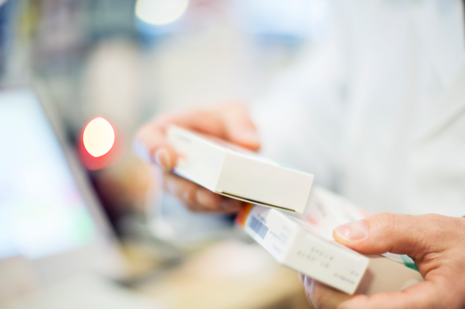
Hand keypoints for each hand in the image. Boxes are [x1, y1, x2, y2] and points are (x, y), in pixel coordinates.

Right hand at [135, 103, 259, 212]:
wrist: (232, 139)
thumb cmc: (221, 122)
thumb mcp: (234, 112)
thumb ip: (241, 122)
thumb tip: (250, 143)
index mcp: (166, 131)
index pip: (146, 140)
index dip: (154, 150)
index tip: (170, 159)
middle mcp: (168, 161)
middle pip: (167, 180)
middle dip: (188, 190)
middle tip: (209, 195)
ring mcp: (180, 183)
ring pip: (186, 198)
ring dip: (209, 203)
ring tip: (233, 202)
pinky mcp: (197, 198)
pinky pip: (204, 207)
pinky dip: (221, 208)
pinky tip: (240, 203)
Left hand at [301, 213, 464, 308]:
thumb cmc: (463, 248)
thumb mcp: (432, 232)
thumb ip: (390, 231)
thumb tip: (345, 235)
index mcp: (431, 305)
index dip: (332, 295)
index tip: (313, 272)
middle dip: (325, 293)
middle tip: (309, 266)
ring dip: (333, 294)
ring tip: (321, 268)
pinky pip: (366, 307)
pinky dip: (346, 293)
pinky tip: (341, 275)